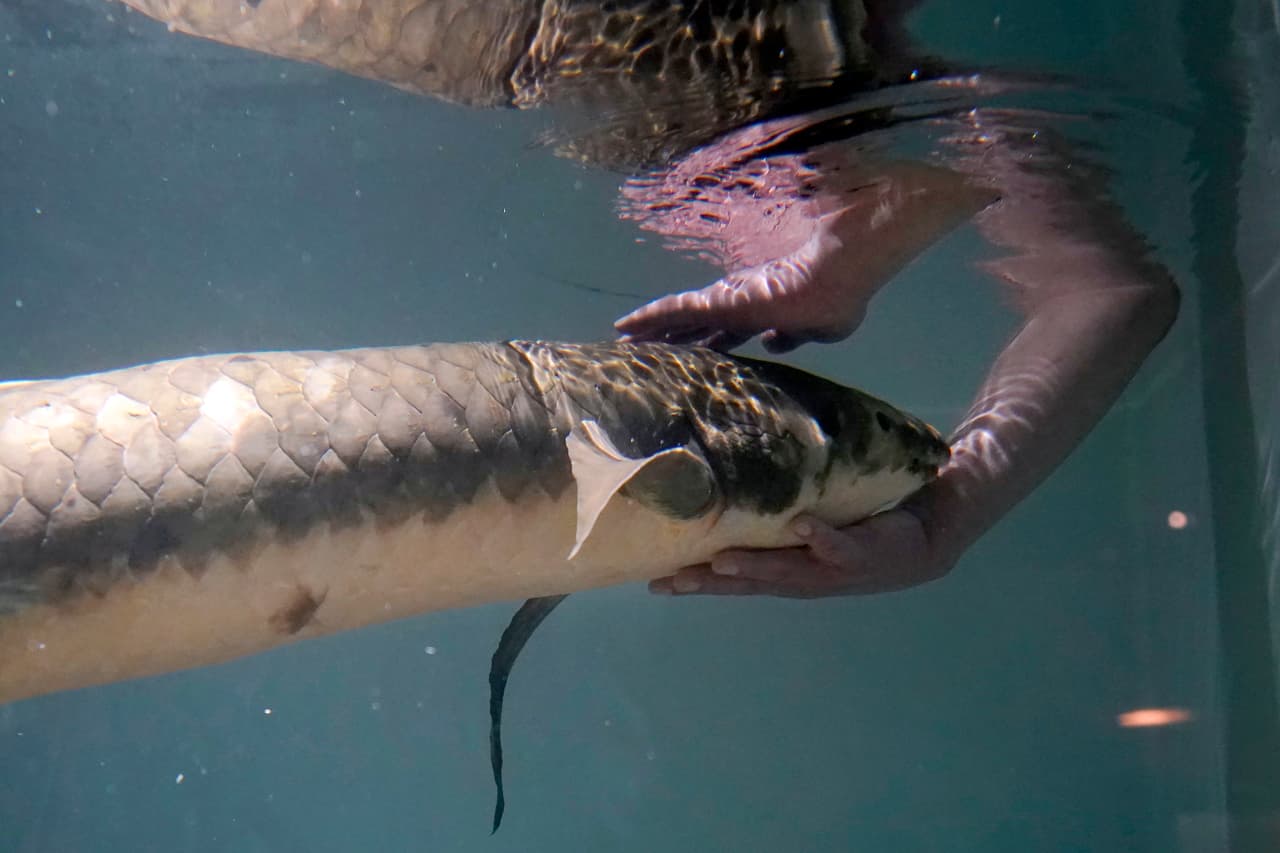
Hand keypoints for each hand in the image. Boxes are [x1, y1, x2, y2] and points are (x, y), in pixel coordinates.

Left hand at [614, 225, 869, 353]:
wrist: (840, 272)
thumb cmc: (837, 297)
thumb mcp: (820, 331)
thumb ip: (792, 338)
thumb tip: (771, 343)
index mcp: (762, 313)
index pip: (727, 332)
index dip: (708, 342)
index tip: (695, 351)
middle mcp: (739, 305)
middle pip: (696, 325)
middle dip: (671, 338)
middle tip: (644, 348)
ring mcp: (725, 301)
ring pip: (677, 317)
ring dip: (651, 329)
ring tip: (624, 339)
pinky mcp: (716, 299)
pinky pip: (673, 310)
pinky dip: (648, 318)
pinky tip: (626, 327)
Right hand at [649, 506, 954, 597]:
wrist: (923, 542)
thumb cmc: (856, 528)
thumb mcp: (809, 526)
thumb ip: (774, 517)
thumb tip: (727, 484)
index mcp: (784, 572)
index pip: (730, 581)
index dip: (693, 583)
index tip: (654, 583)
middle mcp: (801, 578)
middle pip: (748, 582)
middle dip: (709, 583)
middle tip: (672, 580)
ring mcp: (830, 568)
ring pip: (785, 570)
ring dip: (754, 567)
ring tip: (721, 562)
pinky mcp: (861, 552)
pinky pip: (838, 544)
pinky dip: (820, 537)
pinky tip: (803, 526)